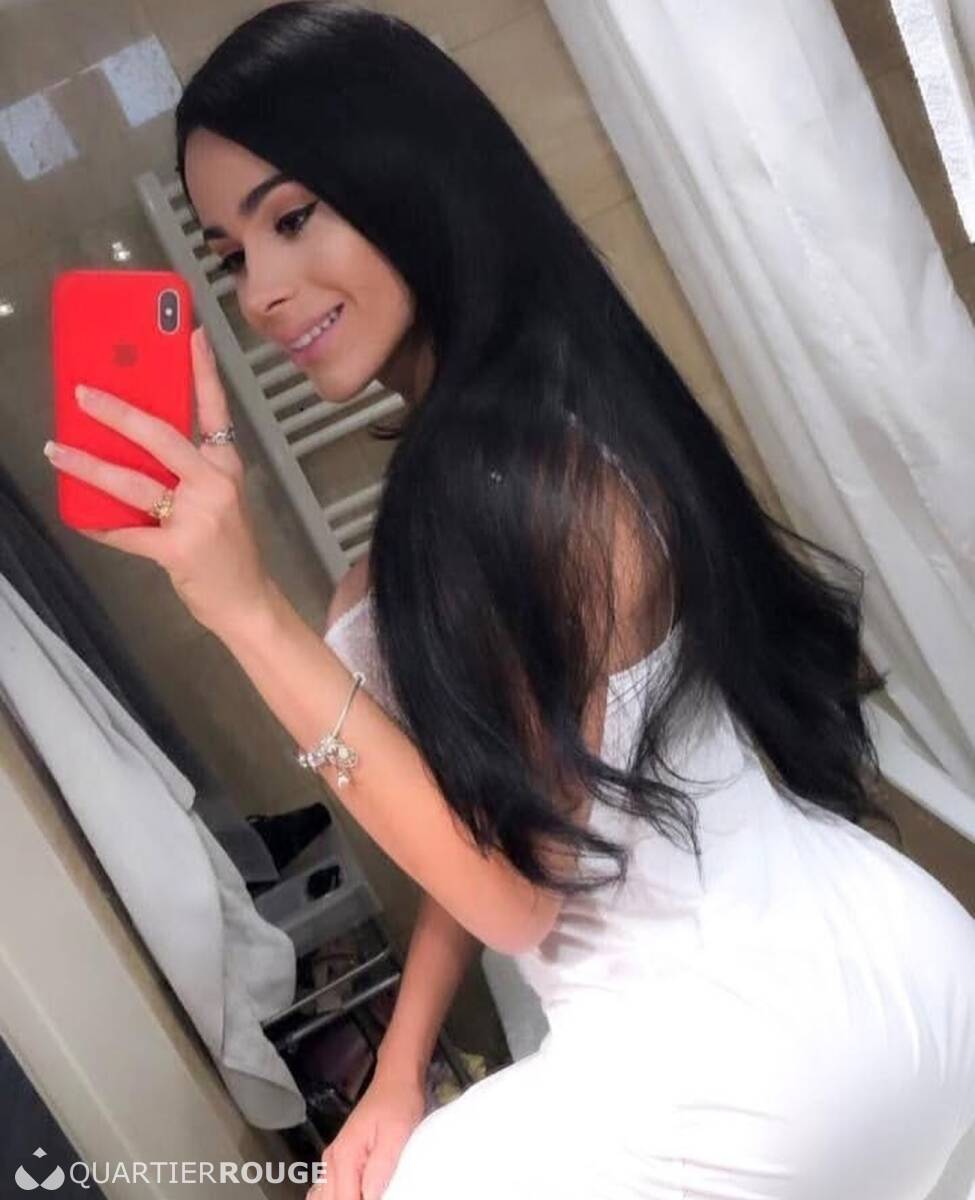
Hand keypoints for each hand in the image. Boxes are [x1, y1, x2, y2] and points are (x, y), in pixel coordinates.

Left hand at [44, 325, 271, 636]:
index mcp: (226, 466)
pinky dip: (99, 525)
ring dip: (87, 465)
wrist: (247, 600)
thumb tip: (130, 441)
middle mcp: (215, 485)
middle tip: (82, 394)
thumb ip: (184, 469)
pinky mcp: (178, 550)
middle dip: (116, 413)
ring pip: (132, 483)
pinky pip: (127, 532)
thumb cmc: (228, 547)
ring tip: (56, 449)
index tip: (189, 331)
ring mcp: (198, 517)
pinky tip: (79, 515)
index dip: (202, 369)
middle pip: (160, 437)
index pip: (215, 409)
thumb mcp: (218, 498)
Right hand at [309, 1066, 426, 1199]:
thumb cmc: (398, 1103)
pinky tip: (352, 1195)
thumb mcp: (396, 1136)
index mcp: (343, 1157)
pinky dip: (334, 1197)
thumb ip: (380, 1170)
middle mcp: (331, 1160)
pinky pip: (326, 1189)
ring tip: (363, 1193)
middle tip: (376, 1194)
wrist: (395, 1080)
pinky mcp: (340, 1159)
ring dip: (340, 1199)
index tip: (380, 1197)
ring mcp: (333, 1160)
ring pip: (323, 1197)